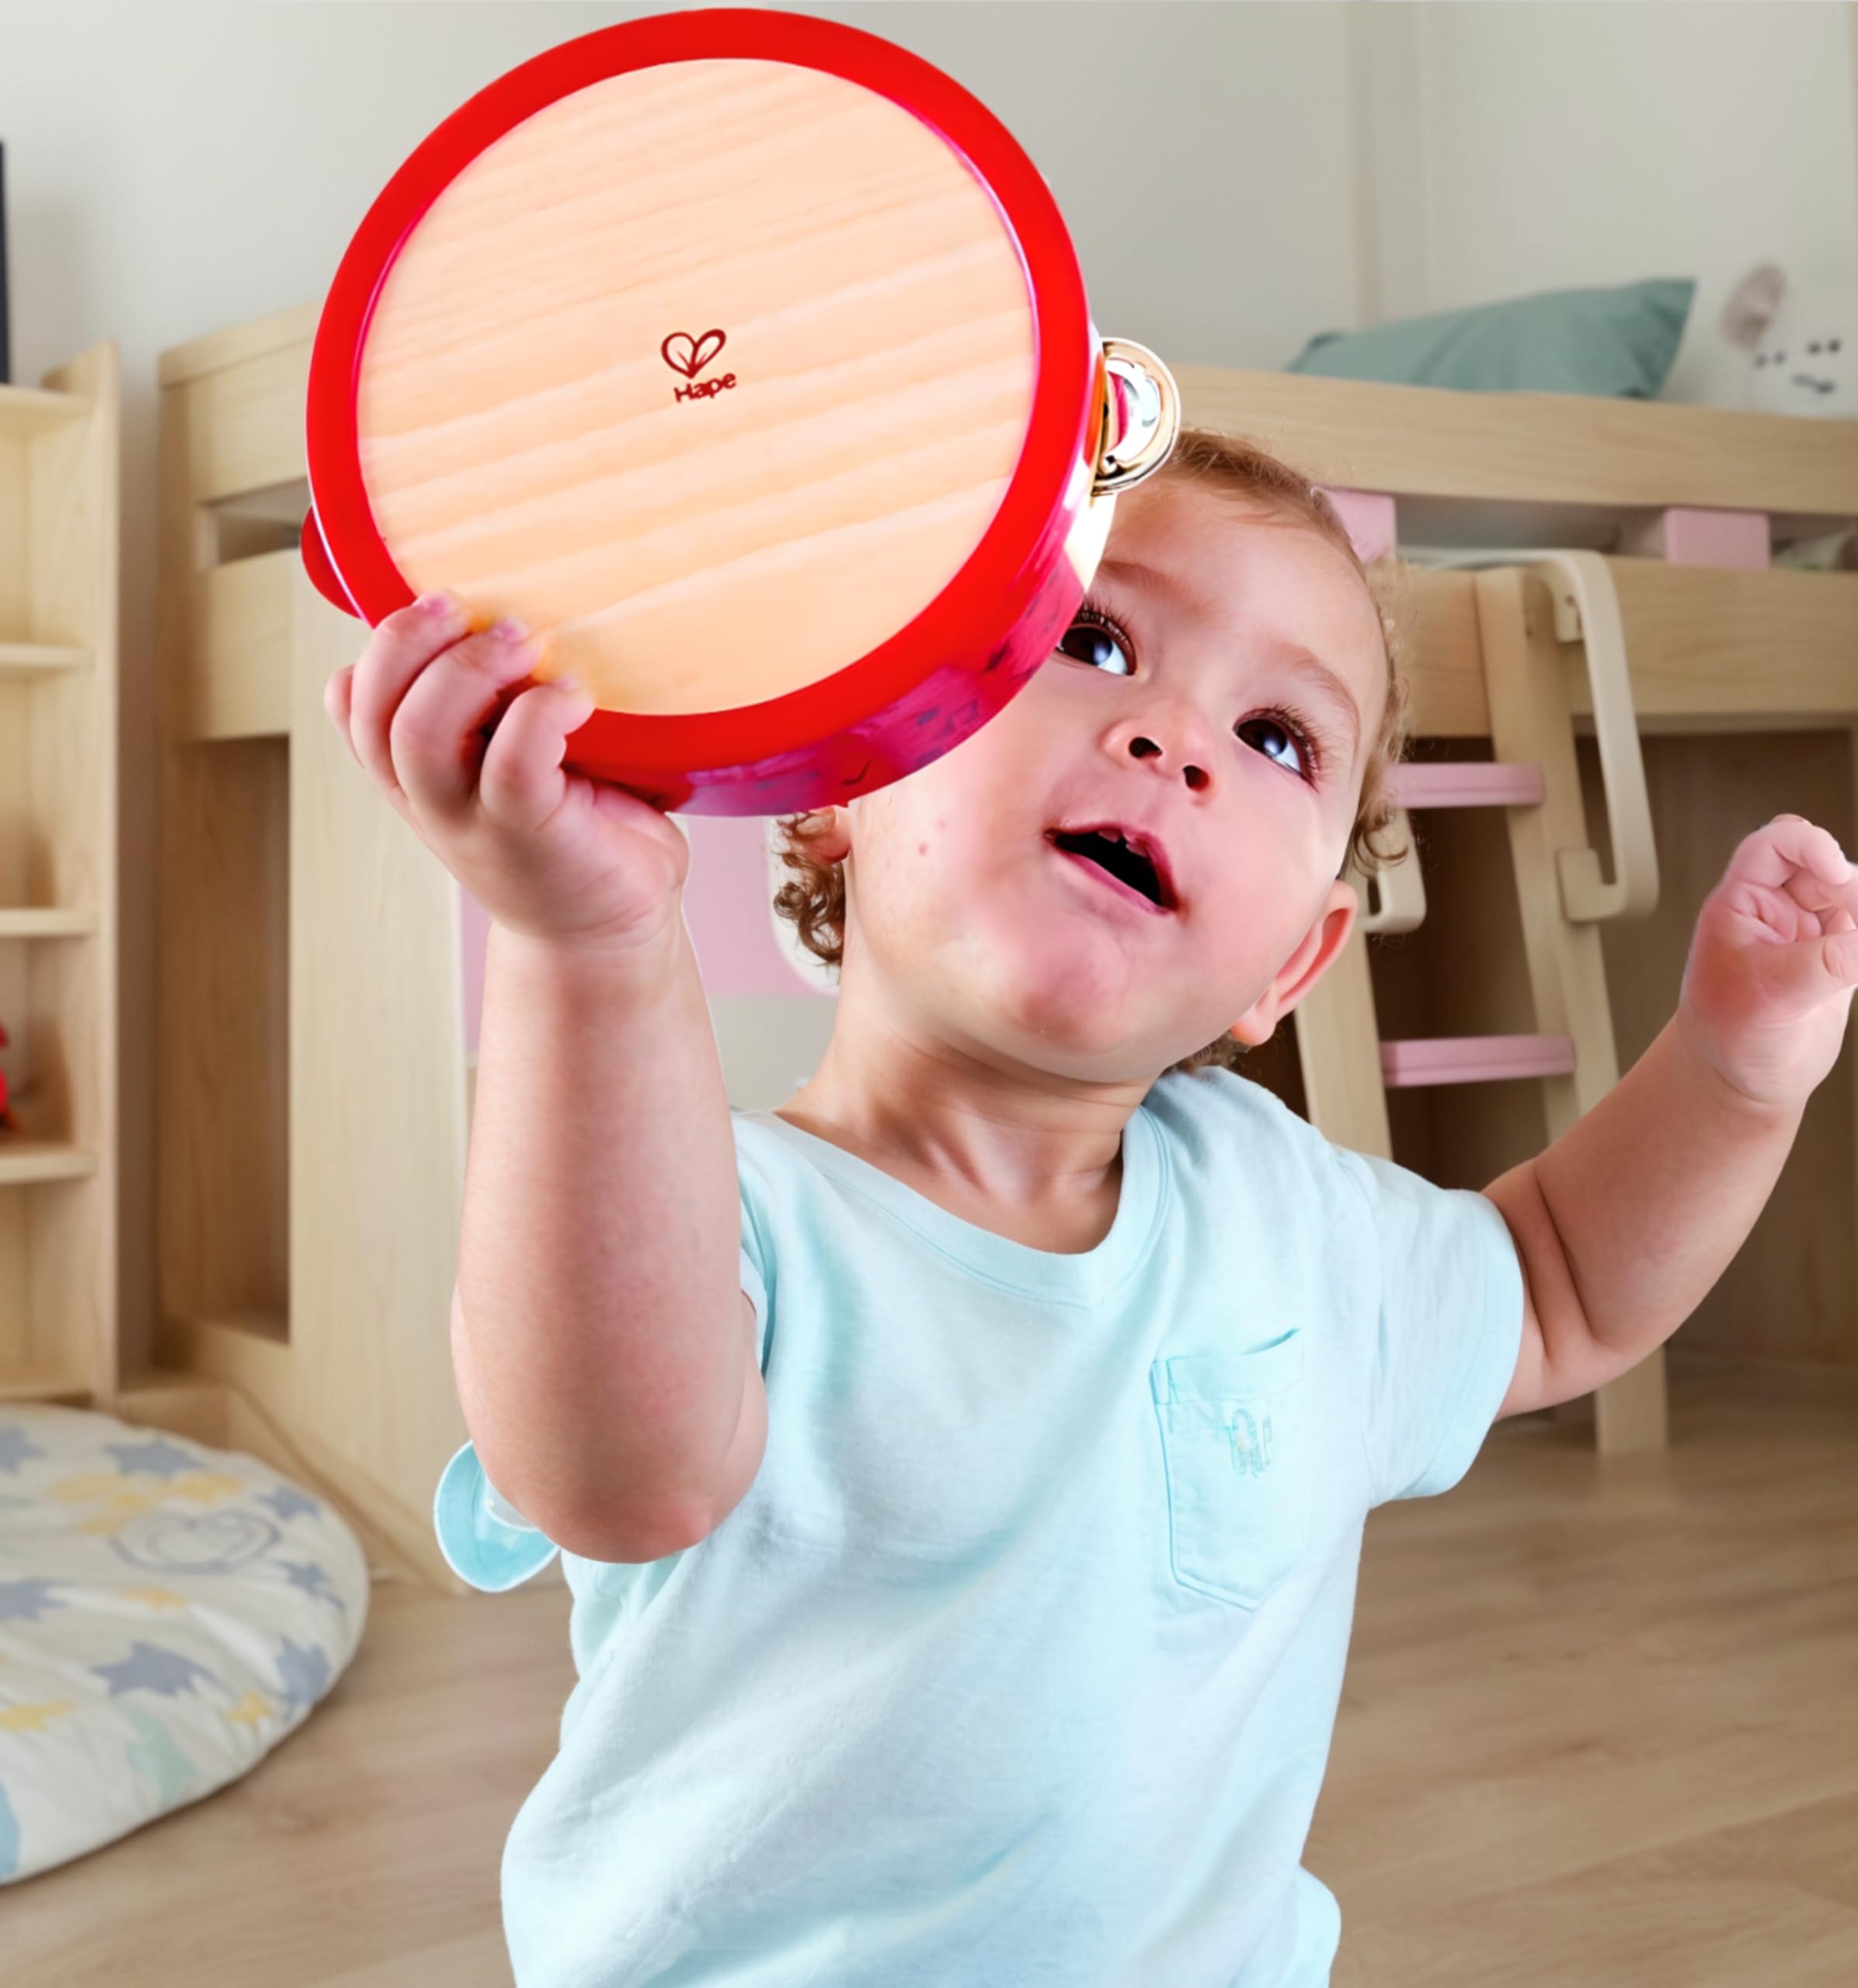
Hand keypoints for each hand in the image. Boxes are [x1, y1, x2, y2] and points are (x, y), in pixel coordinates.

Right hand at [325, 592, 690, 954]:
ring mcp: (470, 822)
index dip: (376, 647)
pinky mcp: (527, 834)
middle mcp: (428, 799)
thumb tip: (527, 604)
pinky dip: (540, 713)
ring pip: (419, 733)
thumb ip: (499, 706)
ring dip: (465, 668)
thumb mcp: (521, 759)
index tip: (437, 607)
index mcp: (415, 774)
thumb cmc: (579, 832)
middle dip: (410, 639)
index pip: (351, 702)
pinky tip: (575, 697)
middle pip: (373, 708)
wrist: (609, 931)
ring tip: (524, 640)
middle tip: (473, 607)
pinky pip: (511, 761)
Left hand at [1675, 813, 1857, 1110]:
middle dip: (1849, 888)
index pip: (1772, 845)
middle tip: (1851, 934)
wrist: (1740, 1079)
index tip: (1834, 869)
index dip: (1808, 844)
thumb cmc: (1727, 1037)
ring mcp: (1810, 931)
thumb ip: (1826, 964)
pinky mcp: (1839, 953)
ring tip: (1848, 965)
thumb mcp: (1771, 998)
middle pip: (1827, 867)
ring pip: (1852, 895)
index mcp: (1739, 905)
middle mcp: (1776, 910)